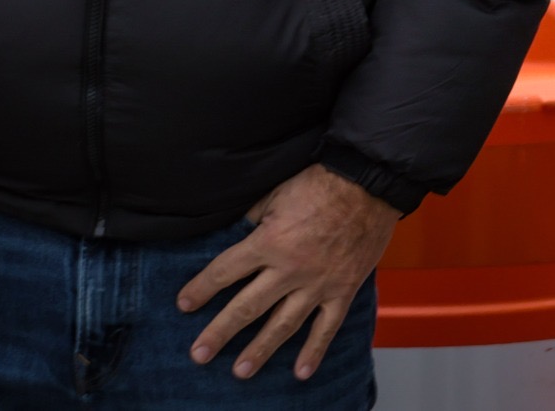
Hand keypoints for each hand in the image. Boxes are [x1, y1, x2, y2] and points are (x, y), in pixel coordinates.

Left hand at [177, 164, 399, 381]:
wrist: (371, 182)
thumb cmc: (322, 182)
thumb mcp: (277, 193)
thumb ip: (254, 218)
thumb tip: (234, 233)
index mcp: (268, 242)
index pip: (224, 271)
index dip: (201, 289)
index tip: (184, 304)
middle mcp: (289, 268)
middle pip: (246, 307)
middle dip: (219, 333)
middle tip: (198, 355)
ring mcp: (318, 283)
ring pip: (283, 324)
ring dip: (260, 350)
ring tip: (241, 371)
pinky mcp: (343, 289)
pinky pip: (327, 326)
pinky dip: (314, 350)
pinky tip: (301, 372)